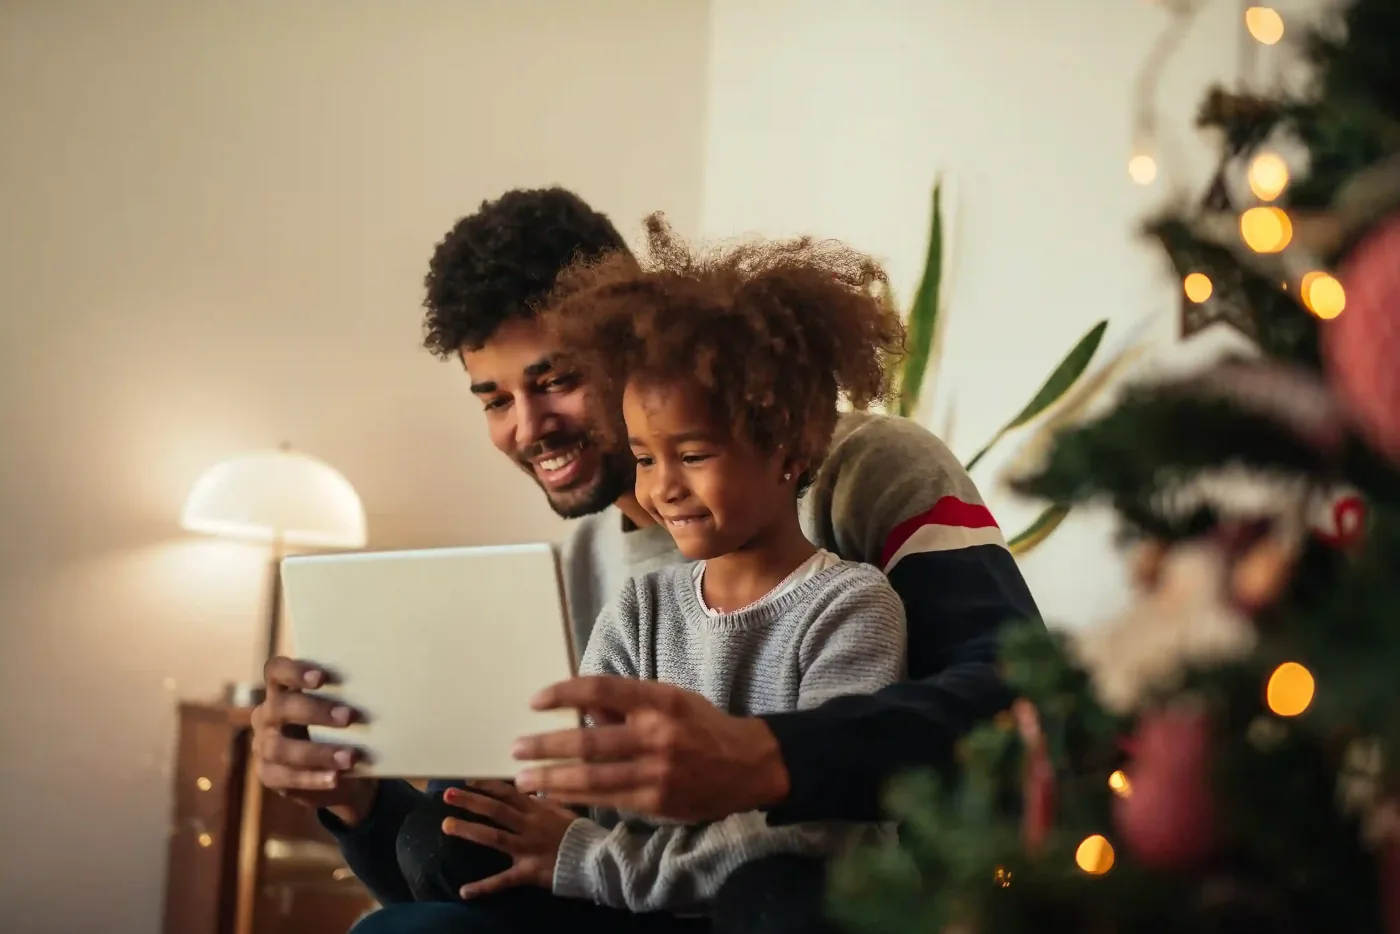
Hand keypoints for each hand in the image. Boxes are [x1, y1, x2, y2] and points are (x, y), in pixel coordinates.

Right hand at [250, 657, 375, 824]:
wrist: (339, 772)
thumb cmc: (341, 729)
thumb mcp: (341, 710)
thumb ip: (346, 697)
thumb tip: (378, 688)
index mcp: (282, 690)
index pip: (276, 671)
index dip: (294, 671)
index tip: (322, 677)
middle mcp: (267, 715)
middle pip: (280, 707)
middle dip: (314, 711)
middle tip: (349, 716)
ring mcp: (264, 746)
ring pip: (280, 747)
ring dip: (317, 752)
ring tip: (350, 757)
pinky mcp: (269, 775)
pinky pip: (285, 777)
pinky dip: (312, 778)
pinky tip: (335, 778)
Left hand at [440, 781, 577, 897]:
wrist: (595, 859)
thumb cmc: (577, 832)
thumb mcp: (563, 807)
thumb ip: (543, 797)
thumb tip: (530, 785)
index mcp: (537, 809)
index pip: (508, 793)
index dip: (487, 786)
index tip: (468, 780)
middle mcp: (528, 825)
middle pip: (496, 810)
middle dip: (471, 801)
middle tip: (447, 794)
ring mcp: (526, 848)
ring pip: (494, 837)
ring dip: (469, 830)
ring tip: (446, 825)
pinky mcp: (527, 872)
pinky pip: (504, 880)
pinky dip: (484, 886)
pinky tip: (464, 891)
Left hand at [511, 676, 789, 821]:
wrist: (750, 765)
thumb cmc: (703, 727)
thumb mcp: (671, 700)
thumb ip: (628, 704)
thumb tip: (583, 707)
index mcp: (659, 700)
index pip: (601, 690)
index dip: (564, 693)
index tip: (536, 700)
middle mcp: (656, 735)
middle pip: (588, 739)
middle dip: (545, 746)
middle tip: (516, 749)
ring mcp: (656, 772)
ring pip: (591, 777)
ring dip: (551, 779)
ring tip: (523, 780)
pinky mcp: (656, 803)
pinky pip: (607, 800)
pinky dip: (576, 799)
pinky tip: (554, 797)